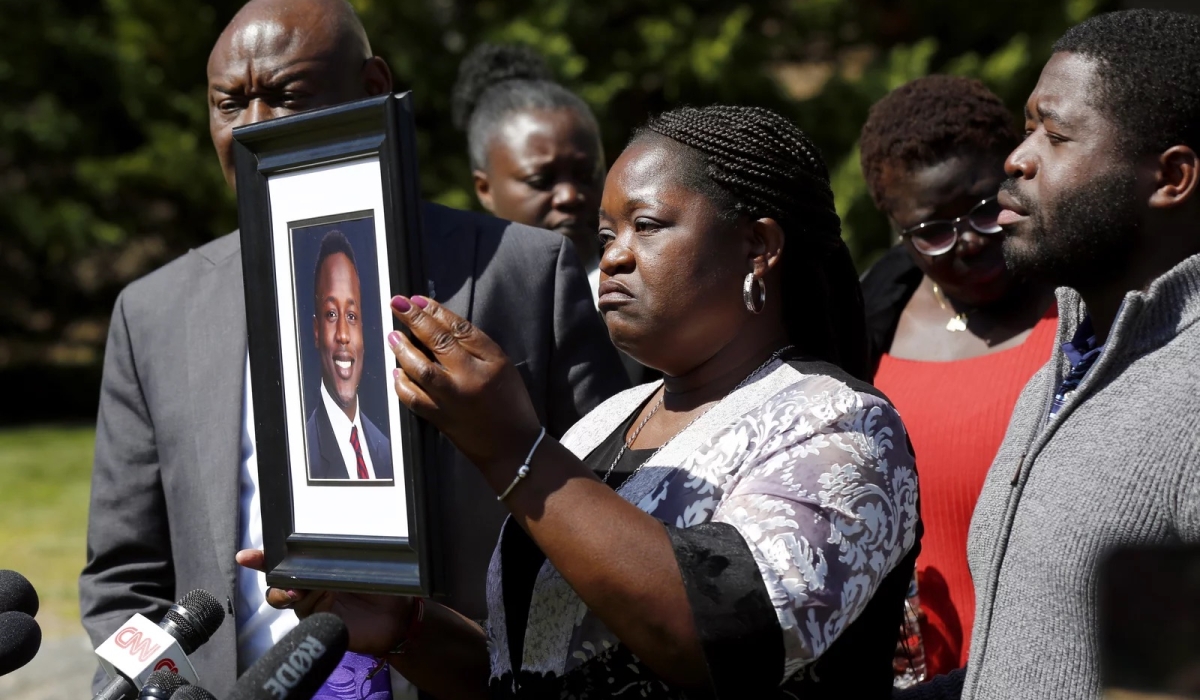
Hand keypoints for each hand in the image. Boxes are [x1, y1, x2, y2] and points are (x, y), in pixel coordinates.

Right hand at [235, 549, 413, 655]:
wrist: (396, 615)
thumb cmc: (381, 583)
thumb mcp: (360, 562)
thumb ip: (339, 554)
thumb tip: (324, 540)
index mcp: (313, 566)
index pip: (282, 559)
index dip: (261, 558)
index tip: (245, 557)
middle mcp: (306, 586)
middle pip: (276, 582)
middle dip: (276, 579)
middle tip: (290, 580)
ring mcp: (310, 606)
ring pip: (285, 599)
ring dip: (291, 594)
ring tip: (305, 592)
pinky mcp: (316, 624)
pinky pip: (304, 617)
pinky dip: (311, 610)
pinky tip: (325, 606)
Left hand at [387, 295, 541, 470]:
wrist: (512, 447)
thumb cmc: (511, 403)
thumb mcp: (503, 367)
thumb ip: (476, 346)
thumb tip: (440, 325)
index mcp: (490, 362)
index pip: (460, 329)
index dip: (436, 311)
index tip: (417, 299)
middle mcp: (469, 379)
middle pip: (439, 343)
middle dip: (415, 320)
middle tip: (397, 303)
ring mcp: (451, 400)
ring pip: (421, 370)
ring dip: (403, 350)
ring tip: (392, 336)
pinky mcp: (439, 418)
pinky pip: (414, 399)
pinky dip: (401, 384)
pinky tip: (396, 372)